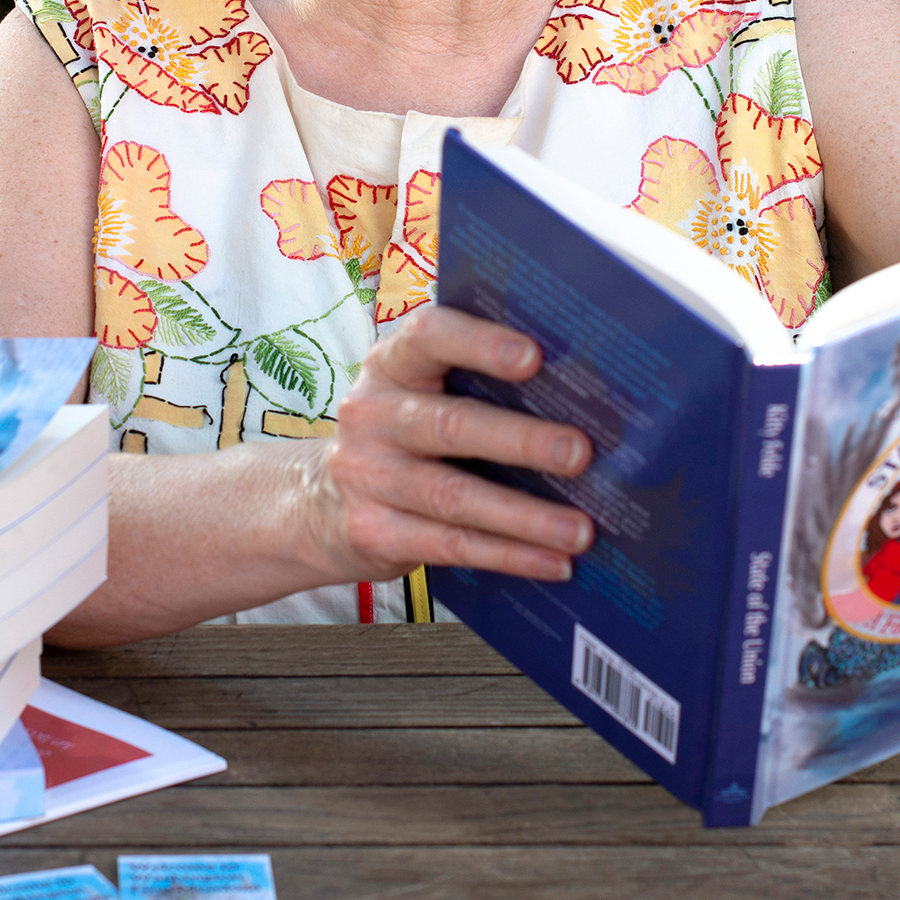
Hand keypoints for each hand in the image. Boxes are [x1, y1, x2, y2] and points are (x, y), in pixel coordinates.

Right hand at [302, 302, 594, 585]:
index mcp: (392, 364)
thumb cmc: (400, 433)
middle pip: (450, 425)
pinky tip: (554, 562)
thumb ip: (475, 382)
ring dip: (524, 515)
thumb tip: (578, 391)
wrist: (318, 503)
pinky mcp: (373, 532)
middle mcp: (372, 414)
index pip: (429, 337)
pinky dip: (509, 555)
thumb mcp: (419, 392)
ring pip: (454, 496)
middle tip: (580, 453)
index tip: (534, 356)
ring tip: (581, 529)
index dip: (480, 343)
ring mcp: (367, 476)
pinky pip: (450, 545)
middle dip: (520, 440)